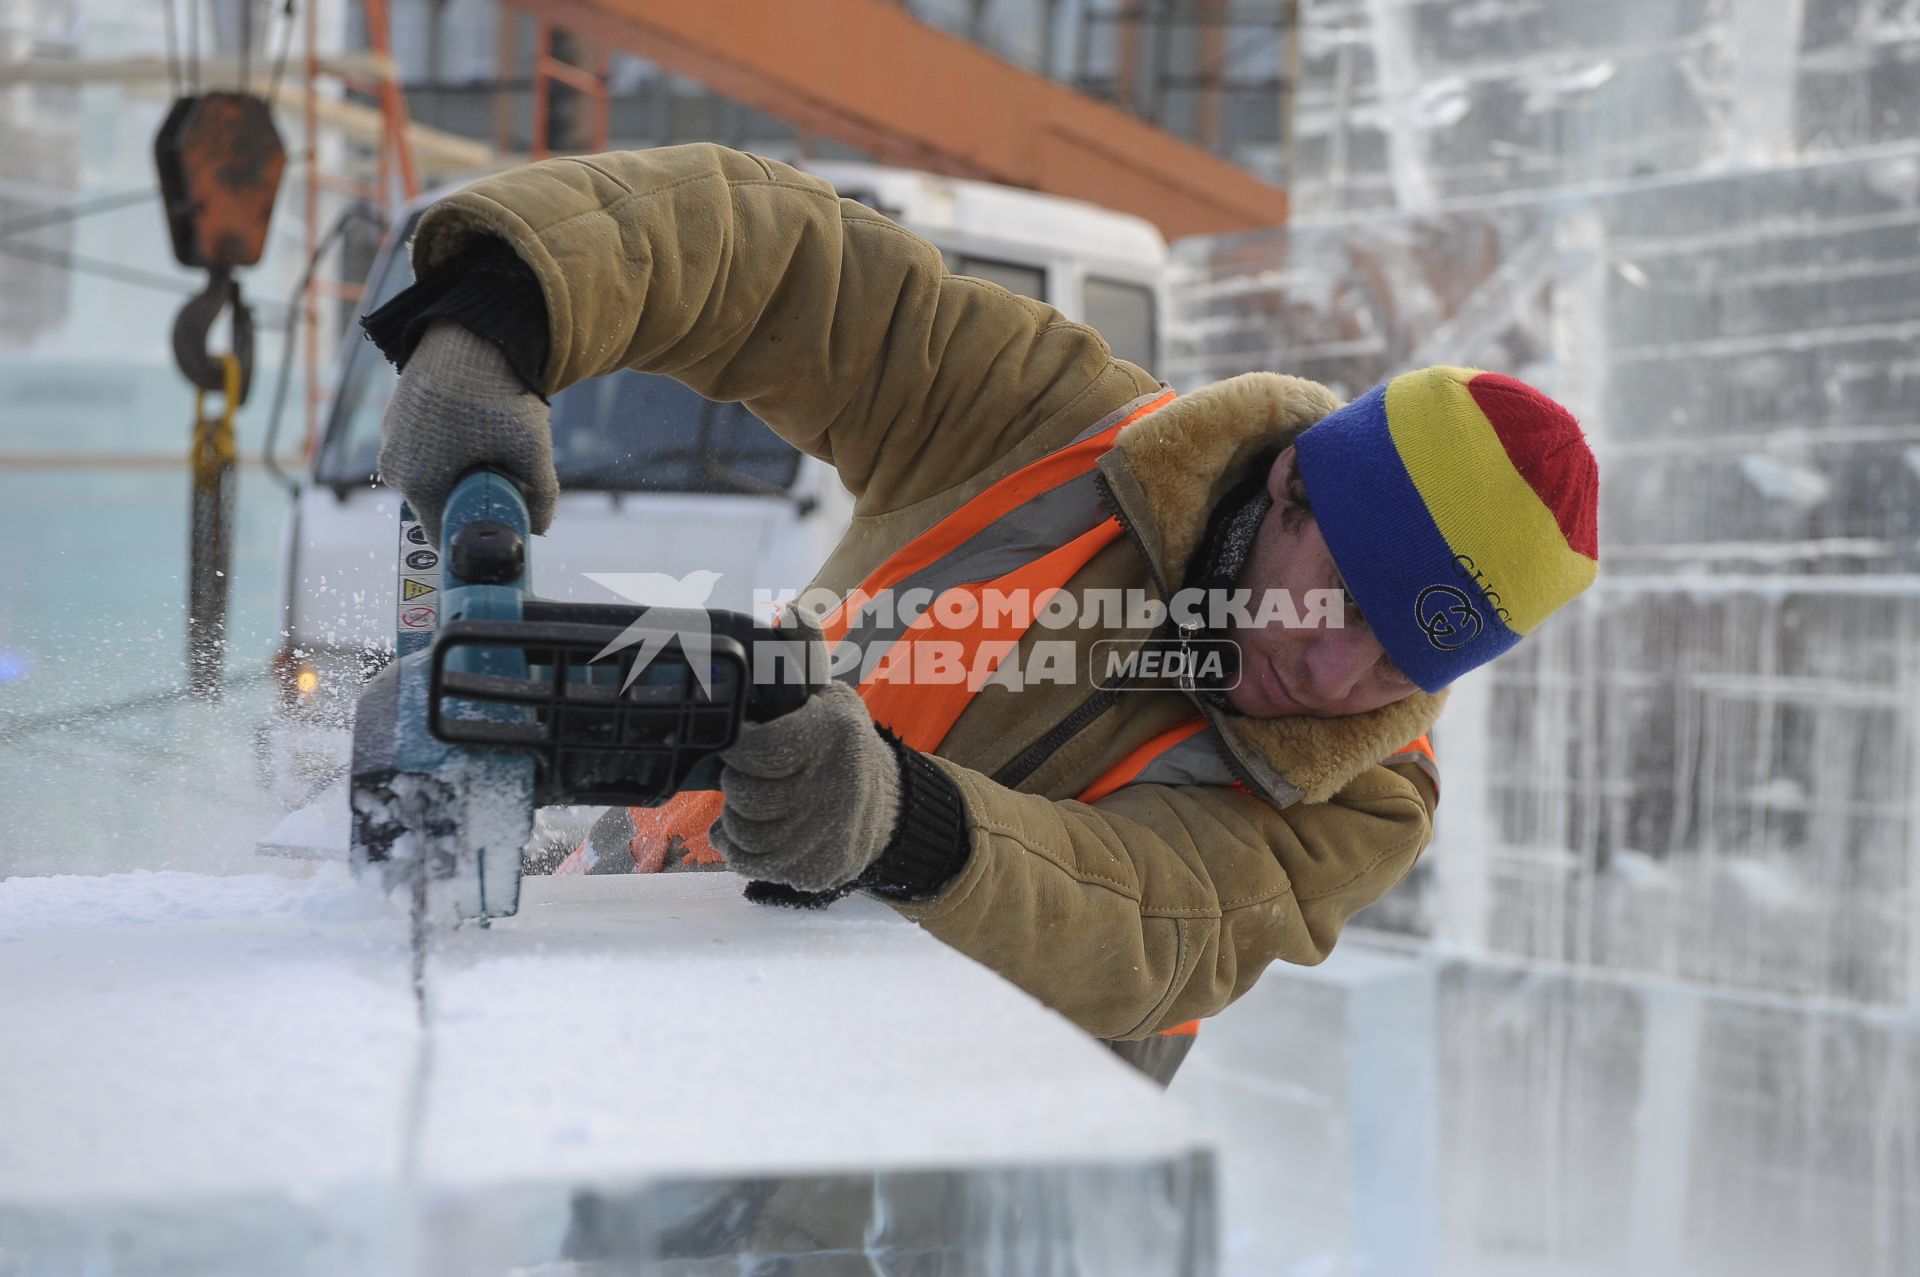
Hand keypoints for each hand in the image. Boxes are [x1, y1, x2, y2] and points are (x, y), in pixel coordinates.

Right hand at [377, 321, 559, 543]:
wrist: (472, 331)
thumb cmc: (497, 395)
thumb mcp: (530, 450)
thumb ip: (540, 497)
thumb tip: (540, 529)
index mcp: (417, 483)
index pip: (444, 533)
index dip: (478, 529)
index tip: (504, 515)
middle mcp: (394, 465)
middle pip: (439, 503)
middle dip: (472, 496)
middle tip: (505, 472)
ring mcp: (390, 437)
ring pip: (432, 473)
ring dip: (462, 468)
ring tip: (491, 439)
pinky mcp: (395, 413)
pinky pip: (424, 446)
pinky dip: (450, 443)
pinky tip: (474, 422)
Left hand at [709, 681, 902, 893]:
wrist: (893, 805)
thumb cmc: (847, 748)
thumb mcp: (835, 702)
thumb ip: (792, 685)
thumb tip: (744, 675)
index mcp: (833, 738)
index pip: (756, 749)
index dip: (736, 747)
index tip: (739, 742)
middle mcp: (831, 791)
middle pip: (745, 794)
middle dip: (737, 781)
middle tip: (749, 773)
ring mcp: (822, 837)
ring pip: (742, 833)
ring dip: (735, 816)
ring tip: (752, 802)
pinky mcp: (815, 870)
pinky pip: (750, 864)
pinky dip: (739, 849)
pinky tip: (751, 830)